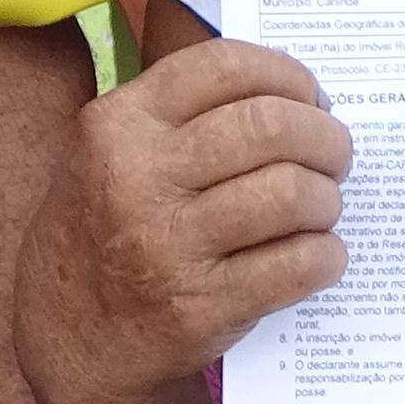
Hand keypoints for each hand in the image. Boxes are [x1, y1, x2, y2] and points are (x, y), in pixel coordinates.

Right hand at [19, 36, 352, 403]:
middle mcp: (139, 178)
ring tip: (324, 206)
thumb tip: (294, 95)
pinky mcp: (203, 305)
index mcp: (119, 124)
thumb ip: (181, 114)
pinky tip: (320, 254)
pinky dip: (326, 255)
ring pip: (292, 194)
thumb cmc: (107, 227)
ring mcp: (169, 246)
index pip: (227, 67)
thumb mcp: (110, 152)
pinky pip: (298, 264)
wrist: (68, 336)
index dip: (288, 75)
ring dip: (328, 198)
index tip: (310, 96)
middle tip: (335, 154)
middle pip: (271, 127)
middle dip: (325, 136)